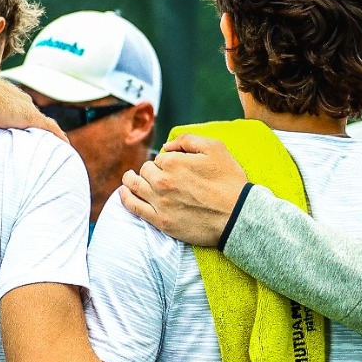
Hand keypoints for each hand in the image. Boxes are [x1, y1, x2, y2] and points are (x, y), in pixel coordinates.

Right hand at [0, 70, 70, 144]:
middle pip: (18, 100)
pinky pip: (46, 125)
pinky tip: (62, 143)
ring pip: (32, 113)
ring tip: (45, 134)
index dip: (1, 103)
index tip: (1, 112)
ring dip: (39, 123)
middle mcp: (3, 89)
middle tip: (25, 123)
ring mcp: (16, 102)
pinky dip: (54, 133)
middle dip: (22, 110)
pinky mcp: (27, 115)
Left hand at [120, 135, 248, 247]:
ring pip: (135, 186)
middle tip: (158, 174)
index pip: (160, 157)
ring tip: (129, 178)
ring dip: (130, 180)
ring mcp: (160, 202)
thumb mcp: (216, 148)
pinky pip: (134, 208)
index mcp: (174, 162)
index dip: (167, 160)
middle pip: (146, 171)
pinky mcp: (161, 221)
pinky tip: (123, 193)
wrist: (238, 216)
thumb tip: (167, 145)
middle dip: (151, 170)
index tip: (176, 166)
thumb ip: (188, 139)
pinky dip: (125, 199)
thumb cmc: (230, 181)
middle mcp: (162, 181)